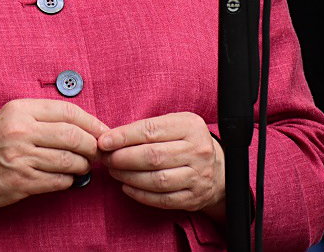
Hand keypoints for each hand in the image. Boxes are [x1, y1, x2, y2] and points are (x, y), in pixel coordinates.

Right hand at [0, 98, 107, 227]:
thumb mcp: (10, 118)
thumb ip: (41, 118)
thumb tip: (81, 125)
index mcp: (20, 109)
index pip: (68, 111)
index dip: (91, 122)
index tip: (103, 131)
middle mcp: (21, 130)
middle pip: (73, 136)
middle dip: (91, 146)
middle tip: (97, 153)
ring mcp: (21, 157)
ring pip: (69, 160)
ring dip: (82, 166)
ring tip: (83, 167)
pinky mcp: (22, 182)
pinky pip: (58, 182)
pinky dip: (69, 182)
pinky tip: (67, 180)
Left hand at [98, 112, 224, 217]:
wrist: (219, 169)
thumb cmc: (187, 142)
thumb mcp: (174, 124)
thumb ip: (148, 128)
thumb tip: (112, 137)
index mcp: (190, 126)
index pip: (151, 130)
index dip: (124, 136)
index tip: (104, 141)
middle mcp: (197, 150)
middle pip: (153, 156)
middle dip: (123, 158)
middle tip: (106, 158)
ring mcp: (198, 176)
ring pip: (157, 180)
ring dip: (129, 177)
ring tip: (113, 171)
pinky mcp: (195, 198)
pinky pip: (163, 199)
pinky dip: (141, 195)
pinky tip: (126, 187)